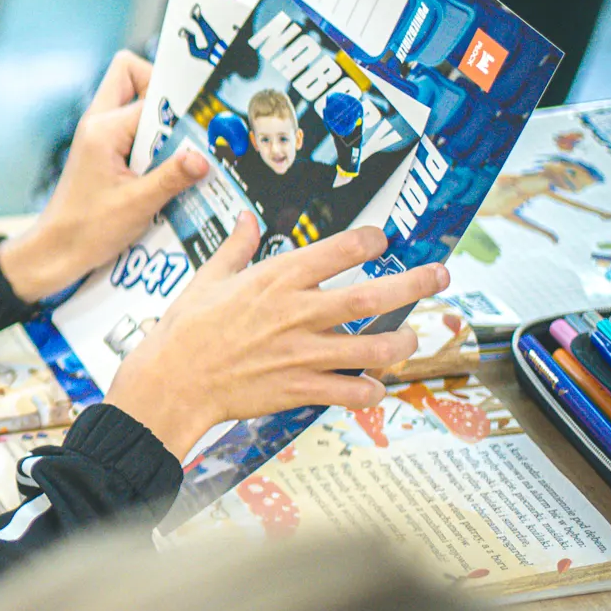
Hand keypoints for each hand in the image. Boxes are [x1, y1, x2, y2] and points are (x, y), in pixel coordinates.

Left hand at [0, 52, 211, 302]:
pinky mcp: (102, 149)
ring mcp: (98, 134)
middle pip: (131, 75)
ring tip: (178, 149)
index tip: (203, 123)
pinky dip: (150, 137)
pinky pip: (130, 126)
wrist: (56, 250)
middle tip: (184, 125)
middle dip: (163, 91)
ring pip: (130, 98)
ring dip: (157, 117)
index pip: (151, 96)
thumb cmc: (88, 229)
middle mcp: (97, 123)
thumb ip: (172, 177)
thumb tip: (203, 157)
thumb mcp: (138, 205)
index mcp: (103, 129)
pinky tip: (166, 165)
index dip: (179, 108)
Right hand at [103, 217, 449, 458]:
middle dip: (414, 284)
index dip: (369, 241)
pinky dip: (370, 390)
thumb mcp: (207, 278)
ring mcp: (302, 353)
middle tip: (439, 276)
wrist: (171, 382)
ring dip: (402, 342)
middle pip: (372, 296)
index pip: (339, 250)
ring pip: (374, 347)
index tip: (382, 240)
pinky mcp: (299, 388)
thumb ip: (236, 247)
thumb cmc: (185, 329)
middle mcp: (297, 313)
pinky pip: (351, 392)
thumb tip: (245, 219)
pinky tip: (374, 385)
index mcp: (276, 279)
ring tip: (411, 337)